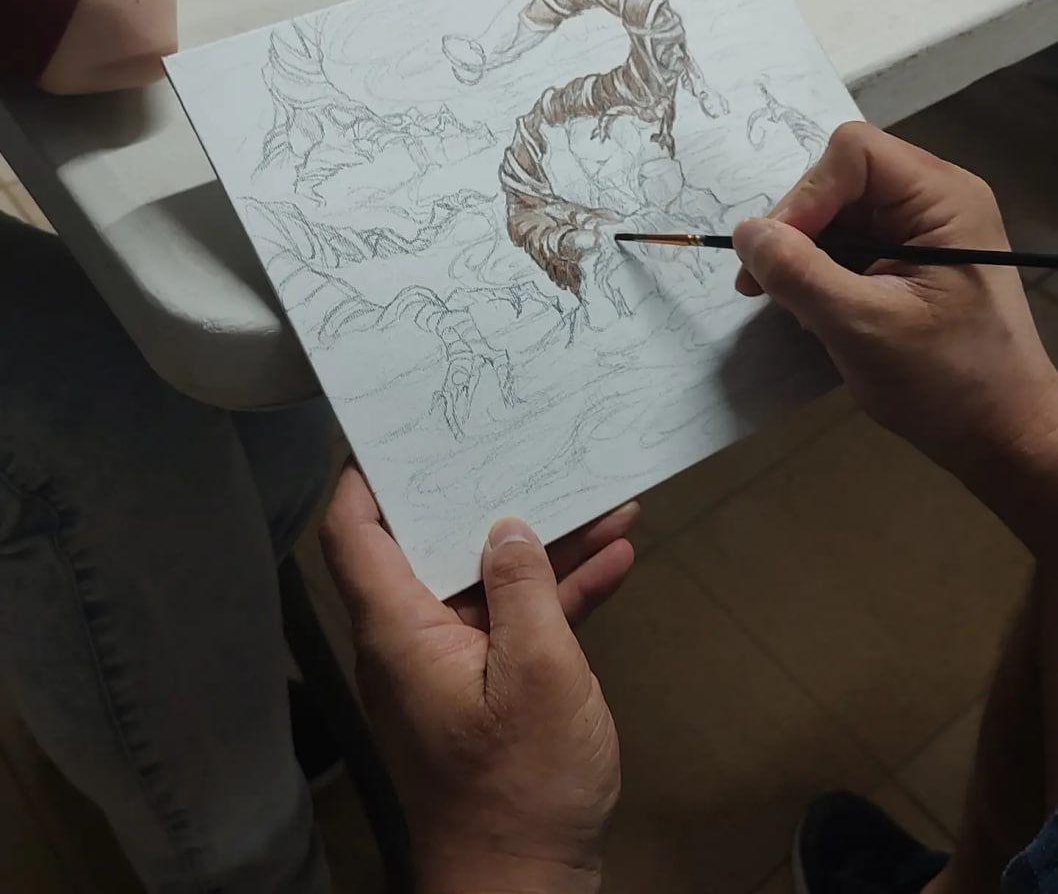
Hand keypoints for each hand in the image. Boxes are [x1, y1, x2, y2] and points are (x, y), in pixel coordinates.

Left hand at [321, 466, 635, 893]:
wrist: (526, 889)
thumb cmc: (521, 787)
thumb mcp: (538, 673)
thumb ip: (524, 589)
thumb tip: (507, 526)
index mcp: (401, 630)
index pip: (355, 536)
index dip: (363, 479)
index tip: (397, 432)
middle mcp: (415, 640)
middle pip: (434, 545)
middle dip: (483, 496)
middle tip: (516, 443)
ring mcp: (454, 665)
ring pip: (490, 582)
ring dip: (544, 546)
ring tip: (601, 499)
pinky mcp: (491, 689)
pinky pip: (518, 623)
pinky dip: (559, 594)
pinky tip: (615, 559)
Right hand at [731, 122, 1057, 485]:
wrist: (999, 435)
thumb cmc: (948, 383)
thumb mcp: (864, 328)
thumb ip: (800, 275)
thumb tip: (745, 234)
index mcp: (942, 199)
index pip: (853, 155)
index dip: (805, 196)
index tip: (775, 254)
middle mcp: (934, 200)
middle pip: (839, 179)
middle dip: (797, 229)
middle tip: (765, 285)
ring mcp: (922, 229)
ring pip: (836, 213)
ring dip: (804, 254)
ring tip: (795, 305)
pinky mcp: (908, 258)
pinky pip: (847, 242)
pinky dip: (819, 272)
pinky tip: (816, 310)